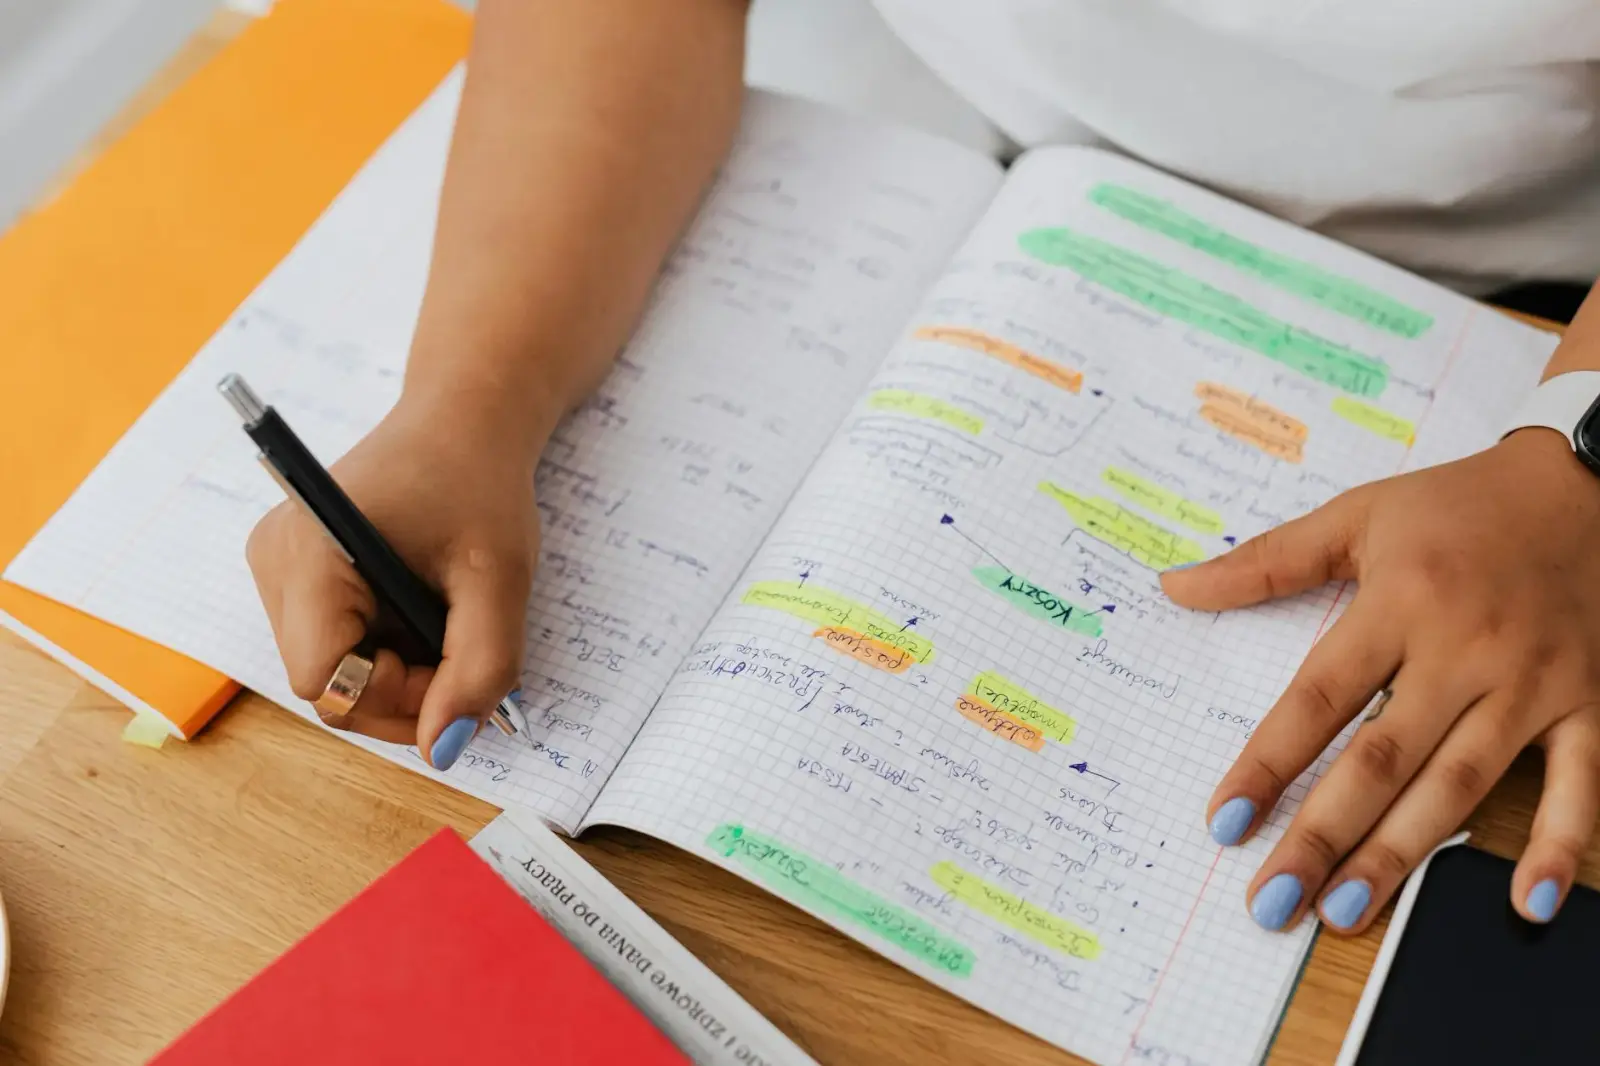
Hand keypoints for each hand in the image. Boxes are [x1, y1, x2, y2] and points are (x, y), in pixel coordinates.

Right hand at [245, 394, 538, 769]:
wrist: (462, 420)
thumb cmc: (479, 483)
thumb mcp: (500, 579)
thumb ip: (479, 668)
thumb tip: (444, 751)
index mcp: (309, 554)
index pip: (325, 683)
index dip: (394, 698)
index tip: (455, 664)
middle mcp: (271, 562)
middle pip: (325, 686)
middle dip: (401, 688)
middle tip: (459, 644)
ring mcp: (273, 568)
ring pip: (330, 673)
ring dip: (396, 669)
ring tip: (442, 614)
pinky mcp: (290, 574)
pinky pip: (331, 646)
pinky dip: (383, 647)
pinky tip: (417, 606)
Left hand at [1163, 428, 1599, 931]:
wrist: (1592, 486)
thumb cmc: (1461, 506)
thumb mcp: (1358, 516)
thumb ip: (1266, 562)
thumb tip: (1176, 586)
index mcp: (1400, 603)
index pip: (1318, 698)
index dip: (1268, 763)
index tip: (1226, 820)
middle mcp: (1463, 650)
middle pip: (1382, 758)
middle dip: (1323, 835)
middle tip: (1273, 899)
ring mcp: (1531, 684)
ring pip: (1458, 784)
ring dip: (1402, 855)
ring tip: (1346, 910)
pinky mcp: (1589, 704)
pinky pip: (1577, 785)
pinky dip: (1558, 845)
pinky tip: (1522, 903)